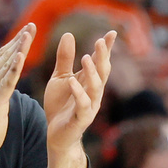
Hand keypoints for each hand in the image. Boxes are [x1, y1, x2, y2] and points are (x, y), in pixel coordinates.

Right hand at [0, 23, 34, 157]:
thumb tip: (5, 74)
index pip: (2, 55)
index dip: (16, 41)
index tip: (27, 29)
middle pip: (6, 55)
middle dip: (20, 39)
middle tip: (33, 25)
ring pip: (8, 64)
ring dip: (19, 47)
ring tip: (30, 33)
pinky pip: (7, 82)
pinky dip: (15, 68)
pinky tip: (22, 56)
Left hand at [43, 30, 116, 154]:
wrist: (55, 135)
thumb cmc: (61, 105)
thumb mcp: (60, 78)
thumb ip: (65, 59)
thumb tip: (68, 34)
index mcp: (90, 82)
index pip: (101, 62)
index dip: (106, 49)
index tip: (112, 33)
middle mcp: (94, 93)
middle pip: (102, 73)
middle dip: (103, 57)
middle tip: (100, 41)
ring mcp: (89, 106)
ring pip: (95, 88)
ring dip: (92, 73)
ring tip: (86, 57)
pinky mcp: (80, 119)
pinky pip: (82, 105)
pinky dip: (79, 93)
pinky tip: (73, 82)